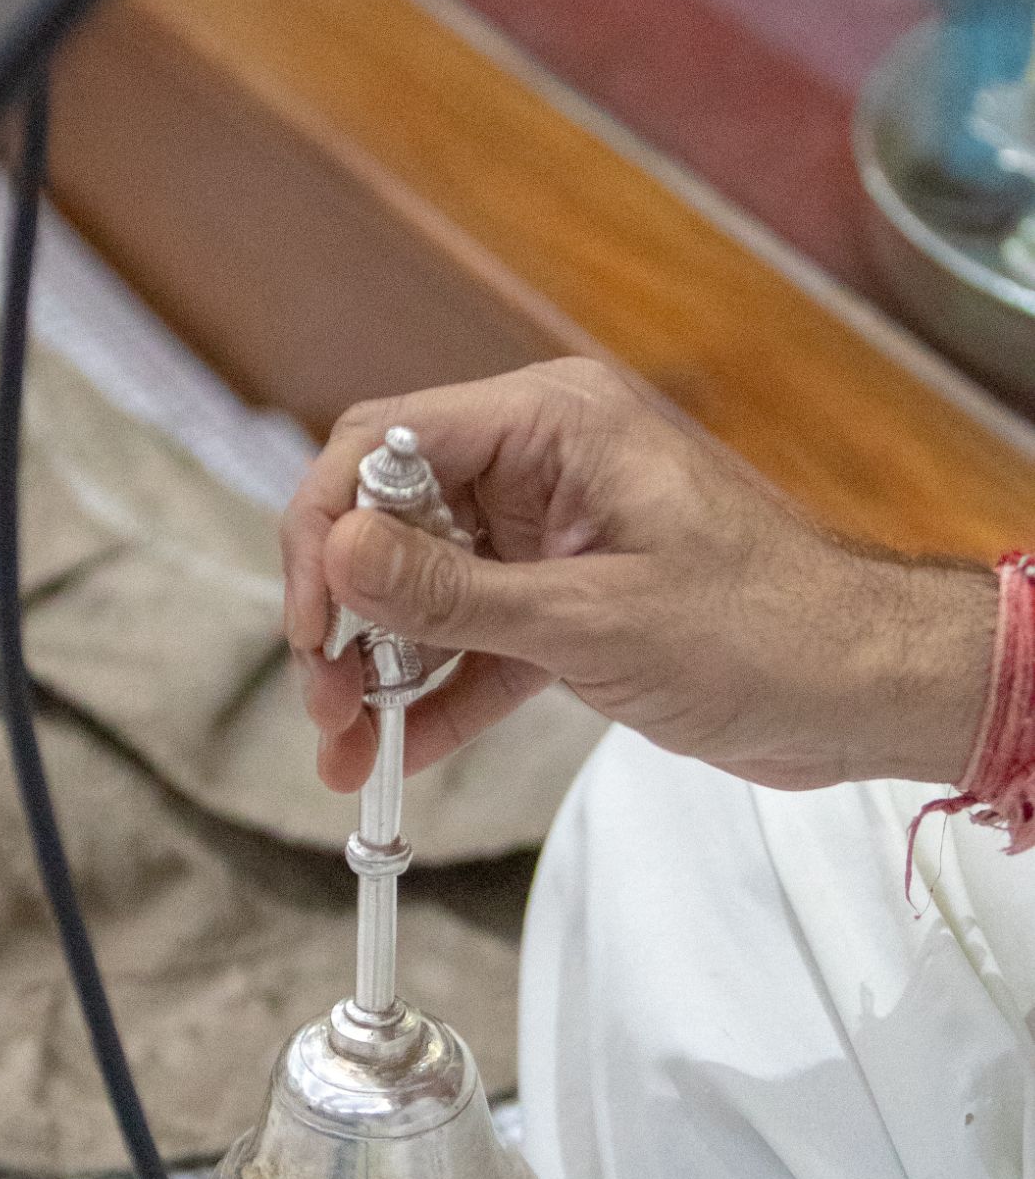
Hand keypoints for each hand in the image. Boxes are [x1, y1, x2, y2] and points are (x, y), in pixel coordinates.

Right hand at [281, 360, 997, 795]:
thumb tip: (338, 553)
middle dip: (344, 609)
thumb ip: (453, 593)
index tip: (312, 623)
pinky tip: (395, 754)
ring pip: (423, 587)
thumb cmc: (767, 631)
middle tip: (323, 694)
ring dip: (379, 664)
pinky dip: (436, 693)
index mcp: (552, 424)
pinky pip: (473, 639)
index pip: (385, 443)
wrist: (867, 691)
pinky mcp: (565, 602)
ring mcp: (550, 535)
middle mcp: (542, 465)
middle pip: (391, 516)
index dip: (326, 527)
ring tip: (343, 745)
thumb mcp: (591, 618)